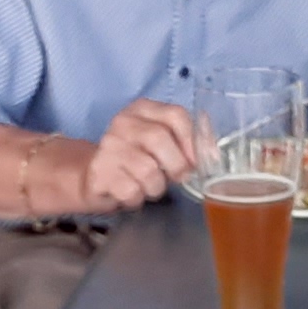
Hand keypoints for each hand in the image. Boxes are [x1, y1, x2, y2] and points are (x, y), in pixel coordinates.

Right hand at [81, 97, 211, 211]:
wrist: (94, 176)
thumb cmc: (136, 160)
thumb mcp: (162, 144)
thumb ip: (187, 143)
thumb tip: (213, 154)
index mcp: (142, 109)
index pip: (176, 115)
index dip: (192, 141)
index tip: (196, 161)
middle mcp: (123, 122)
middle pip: (160, 139)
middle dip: (177, 165)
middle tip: (178, 178)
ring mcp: (109, 146)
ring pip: (147, 169)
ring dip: (156, 187)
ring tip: (149, 186)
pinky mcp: (99, 172)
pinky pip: (132, 190)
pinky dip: (137, 198)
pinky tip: (131, 193)